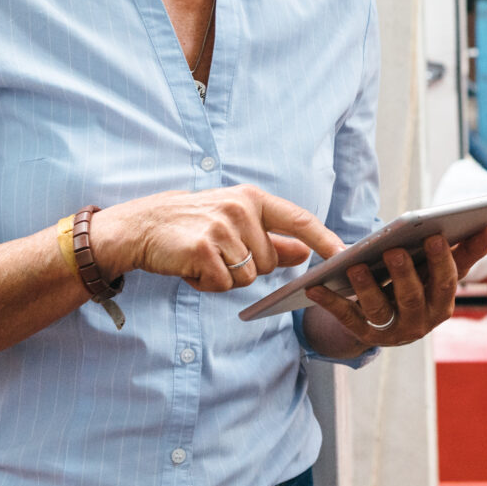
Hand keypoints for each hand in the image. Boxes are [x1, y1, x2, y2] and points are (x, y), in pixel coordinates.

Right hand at [88, 186, 345, 291]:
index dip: (325, 238)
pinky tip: (191, 267)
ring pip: (248, 277)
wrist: (142, 226)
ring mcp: (221, 229)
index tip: (344, 254)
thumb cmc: (192, 225)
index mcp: (252, 199)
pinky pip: (223, 286)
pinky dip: (207, 284)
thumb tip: (307, 252)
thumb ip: (273, 238)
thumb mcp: (234, 222)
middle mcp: (240, 209)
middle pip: (270, 262)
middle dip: (247, 267)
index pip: (299, 219)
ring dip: (225, 277)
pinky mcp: (202, 250)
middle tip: (217, 252)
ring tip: (203, 257)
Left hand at [306, 227, 486, 347]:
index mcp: (442, 302)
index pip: (448, 280)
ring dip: (366, 288)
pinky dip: (330, 303)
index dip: (445, 259)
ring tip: (355, 266)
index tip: (437, 235)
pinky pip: (346, 318)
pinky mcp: (365, 335)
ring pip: (379, 309)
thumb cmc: (420, 284)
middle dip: (404, 274)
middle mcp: (421, 320)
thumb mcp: (438, 271)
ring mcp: (392, 330)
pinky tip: (315, 287)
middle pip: (413, 297)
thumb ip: (462, 251)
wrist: (391, 323)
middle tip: (394, 250)